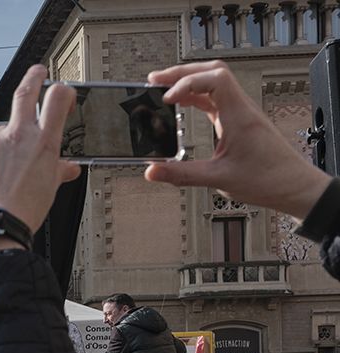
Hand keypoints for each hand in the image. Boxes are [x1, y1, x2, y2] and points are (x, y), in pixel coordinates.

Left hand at [0, 64, 80, 259]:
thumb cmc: (22, 211)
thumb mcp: (49, 188)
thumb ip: (58, 170)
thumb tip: (67, 168)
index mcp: (42, 142)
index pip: (56, 98)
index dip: (60, 89)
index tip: (60, 89)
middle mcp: (16, 136)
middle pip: (24, 93)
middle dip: (33, 78)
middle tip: (37, 72)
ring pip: (0, 134)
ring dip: (4, 146)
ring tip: (4, 175)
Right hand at [145, 61, 330, 220]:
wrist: (294, 186)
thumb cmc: (268, 180)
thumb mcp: (218, 179)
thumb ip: (181, 174)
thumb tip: (151, 171)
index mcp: (239, 116)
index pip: (214, 79)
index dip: (186, 82)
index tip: (167, 99)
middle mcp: (241, 109)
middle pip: (212, 72)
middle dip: (181, 73)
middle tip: (155, 80)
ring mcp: (241, 113)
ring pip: (214, 83)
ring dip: (189, 82)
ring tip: (164, 89)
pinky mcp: (240, 122)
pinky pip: (216, 100)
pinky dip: (196, 97)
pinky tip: (182, 105)